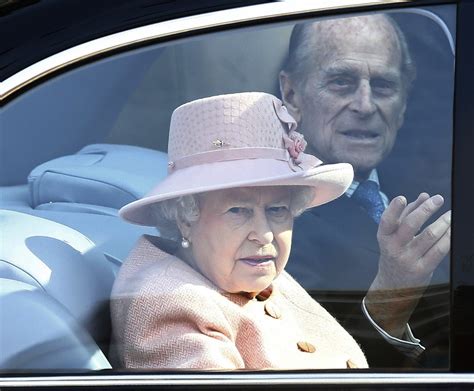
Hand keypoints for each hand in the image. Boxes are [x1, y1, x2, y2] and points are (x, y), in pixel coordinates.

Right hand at [365, 193, 450, 337]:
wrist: (393, 286)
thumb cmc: (394, 254)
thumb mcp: (392, 236)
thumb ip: (406, 214)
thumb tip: (423, 196)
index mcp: (384, 237)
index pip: (387, 221)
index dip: (393, 209)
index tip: (403, 198)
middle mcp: (394, 248)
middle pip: (410, 225)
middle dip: (426, 210)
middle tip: (438, 199)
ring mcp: (408, 259)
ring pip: (429, 236)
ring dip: (443, 222)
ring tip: (451, 214)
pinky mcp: (423, 269)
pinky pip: (439, 250)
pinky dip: (448, 238)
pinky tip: (452, 230)